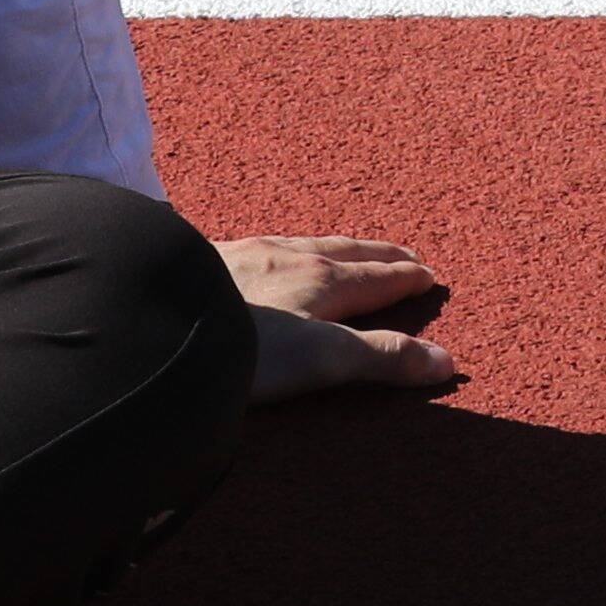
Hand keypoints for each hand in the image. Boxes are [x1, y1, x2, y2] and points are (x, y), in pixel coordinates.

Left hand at [224, 232, 456, 403]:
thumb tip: (445, 361)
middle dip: (375, 252)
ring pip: (297, 244)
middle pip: (342, 250)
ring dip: (328, 247)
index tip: (427, 273)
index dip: (403, 277)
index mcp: (321, 279)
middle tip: (401, 252)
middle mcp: (285, 257)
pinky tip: (261, 256)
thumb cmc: (245, 347)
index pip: (375, 276)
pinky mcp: (204, 261)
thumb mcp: (323, 359)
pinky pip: (254, 248)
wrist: (160, 324)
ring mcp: (242, 254)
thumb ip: (381, 358)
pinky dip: (277, 251)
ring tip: (338, 250)